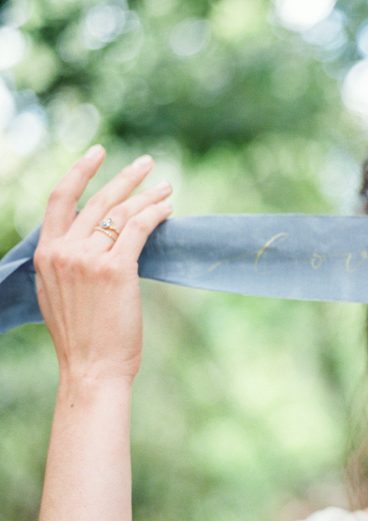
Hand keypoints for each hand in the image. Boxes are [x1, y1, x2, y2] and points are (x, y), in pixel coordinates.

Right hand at [33, 146, 172, 385]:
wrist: (92, 366)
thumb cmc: (83, 337)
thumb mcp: (58, 293)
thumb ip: (66, 264)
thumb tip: (89, 241)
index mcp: (45, 254)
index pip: (60, 200)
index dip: (80, 172)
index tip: (98, 153)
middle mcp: (62, 251)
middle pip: (98, 201)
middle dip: (125, 178)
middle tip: (146, 162)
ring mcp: (87, 259)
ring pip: (122, 213)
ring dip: (148, 196)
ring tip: (167, 187)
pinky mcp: (115, 268)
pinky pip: (139, 228)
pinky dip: (156, 214)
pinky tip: (168, 209)